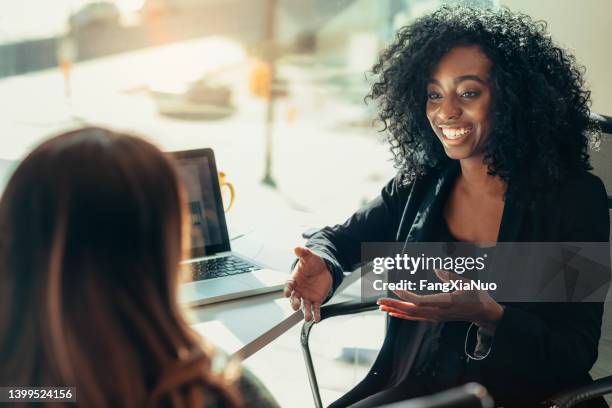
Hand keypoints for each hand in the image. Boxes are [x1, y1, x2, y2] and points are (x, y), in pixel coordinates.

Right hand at [284, 246, 332, 321]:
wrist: (323, 268)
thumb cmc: (312, 263)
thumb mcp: (308, 256)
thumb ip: (303, 253)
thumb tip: (297, 248)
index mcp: (294, 280)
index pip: (288, 285)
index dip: (287, 289)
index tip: (286, 294)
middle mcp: (299, 290)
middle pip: (295, 298)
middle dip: (295, 303)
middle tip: (295, 306)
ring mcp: (307, 296)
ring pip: (305, 306)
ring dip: (306, 312)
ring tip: (308, 318)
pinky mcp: (316, 300)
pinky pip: (315, 308)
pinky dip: (316, 314)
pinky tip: (316, 319)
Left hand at [377, 270, 503, 332]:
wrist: (483, 312)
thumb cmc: (476, 295)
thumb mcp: (466, 283)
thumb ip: (450, 276)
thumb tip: (436, 269)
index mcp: (444, 303)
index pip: (419, 301)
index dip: (405, 295)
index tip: (394, 287)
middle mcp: (437, 312)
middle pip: (411, 310)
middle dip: (394, 305)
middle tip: (378, 301)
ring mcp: (435, 316)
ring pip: (411, 315)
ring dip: (395, 310)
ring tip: (381, 307)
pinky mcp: (435, 317)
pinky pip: (416, 318)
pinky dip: (403, 316)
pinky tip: (394, 314)